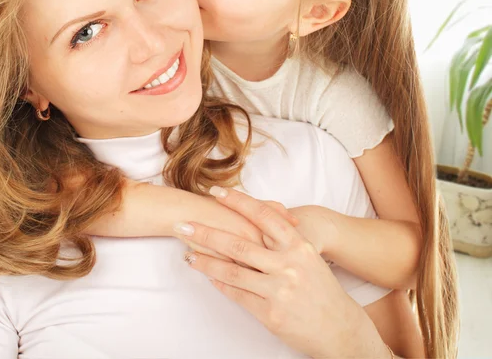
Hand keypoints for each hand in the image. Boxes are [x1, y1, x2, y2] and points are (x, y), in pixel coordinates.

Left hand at [177, 187, 385, 357]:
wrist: (341, 330)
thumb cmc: (322, 290)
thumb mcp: (309, 258)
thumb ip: (283, 241)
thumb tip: (254, 220)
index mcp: (299, 246)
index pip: (263, 216)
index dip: (238, 202)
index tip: (215, 192)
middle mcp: (289, 265)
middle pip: (239, 243)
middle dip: (206, 232)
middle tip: (183, 224)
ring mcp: (279, 290)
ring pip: (233, 270)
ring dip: (206, 261)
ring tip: (188, 253)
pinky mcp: (271, 314)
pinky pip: (238, 294)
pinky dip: (220, 283)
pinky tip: (208, 275)